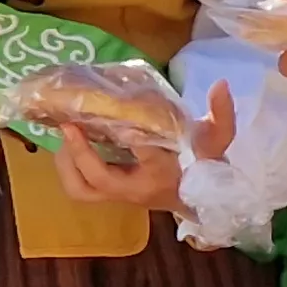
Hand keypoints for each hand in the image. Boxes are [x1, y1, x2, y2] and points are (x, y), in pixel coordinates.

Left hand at [48, 82, 237, 213]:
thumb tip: (221, 84)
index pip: (147, 155)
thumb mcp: (217, 141)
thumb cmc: (205, 168)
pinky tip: (70, 143)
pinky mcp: (112, 194)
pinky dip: (70, 167)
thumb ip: (222, 115)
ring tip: (65, 134)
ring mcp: (121, 195)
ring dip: (67, 163)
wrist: (203, 201)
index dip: (133, 138)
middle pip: (98, 181)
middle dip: (80, 154)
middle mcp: (137, 189)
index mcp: (163, 173)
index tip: (121, 117)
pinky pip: (82, 188)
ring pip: (82, 190)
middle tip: (70, 125)